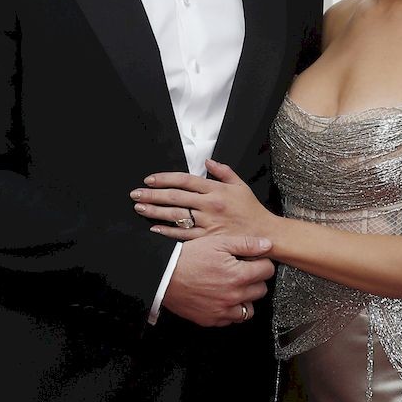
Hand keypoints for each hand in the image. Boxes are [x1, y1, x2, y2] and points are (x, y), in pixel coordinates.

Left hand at [132, 159, 264, 239]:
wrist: (266, 235)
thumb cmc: (252, 211)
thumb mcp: (240, 186)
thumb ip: (223, 172)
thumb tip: (207, 161)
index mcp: (216, 190)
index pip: (185, 180)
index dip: (165, 179)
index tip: (150, 179)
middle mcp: (209, 205)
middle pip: (175, 196)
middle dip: (152, 194)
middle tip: (136, 193)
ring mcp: (207, 223)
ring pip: (176, 215)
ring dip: (155, 211)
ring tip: (140, 208)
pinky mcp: (207, 239)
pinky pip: (184, 235)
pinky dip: (168, 232)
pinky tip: (155, 228)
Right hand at [161, 233, 274, 327]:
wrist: (163, 275)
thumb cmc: (187, 257)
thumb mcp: (217, 243)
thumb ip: (245, 244)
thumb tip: (267, 245)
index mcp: (238, 275)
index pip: (267, 270)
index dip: (261, 262)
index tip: (253, 260)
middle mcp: (234, 296)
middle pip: (261, 289)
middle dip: (255, 279)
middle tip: (242, 271)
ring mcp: (223, 310)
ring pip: (250, 308)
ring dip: (246, 298)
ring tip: (233, 287)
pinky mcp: (212, 319)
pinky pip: (232, 319)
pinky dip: (231, 310)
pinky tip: (222, 298)